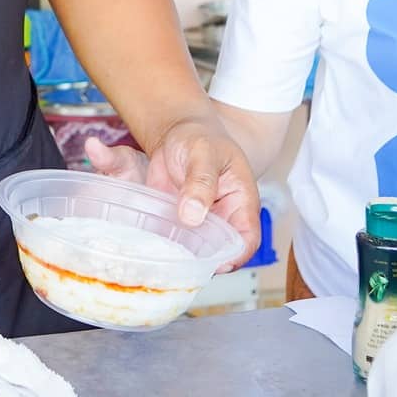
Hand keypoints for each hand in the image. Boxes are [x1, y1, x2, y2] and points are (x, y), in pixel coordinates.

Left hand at [84, 112, 261, 259]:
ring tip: (162, 257)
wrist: (176, 132)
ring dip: (182, 257)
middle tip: (182, 263)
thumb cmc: (200, 137)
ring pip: (196, 250)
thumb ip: (200, 182)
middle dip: (204, 262)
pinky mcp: (178, 222)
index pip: (247, 239)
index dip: (236, 256)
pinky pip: (174, 240)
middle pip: (221, 251)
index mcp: (241, 203)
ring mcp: (200, 222)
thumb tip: (193, 215)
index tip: (216, 264)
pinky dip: (164, 245)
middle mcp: (223, 218)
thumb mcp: (203, 153)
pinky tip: (149, 246)